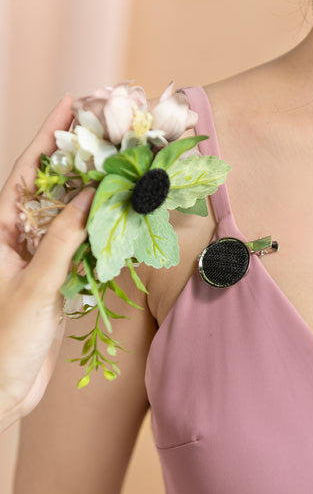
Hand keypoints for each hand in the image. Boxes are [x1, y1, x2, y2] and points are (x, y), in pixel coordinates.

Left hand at [0, 95, 94, 430]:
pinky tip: (118, 215)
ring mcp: (37, 257)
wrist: (2, 389)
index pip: (26, 172)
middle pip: (49, 186)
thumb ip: (62, 240)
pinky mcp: (55, 277)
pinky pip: (80, 244)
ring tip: (120, 167)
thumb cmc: (5, 341)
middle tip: (107, 131)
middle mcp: (17, 237)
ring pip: (68, 215)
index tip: (71, 104)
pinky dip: (99, 230)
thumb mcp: (35, 285)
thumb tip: (88, 196)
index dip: (49, 136)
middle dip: (76, 158)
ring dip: (92, 194)